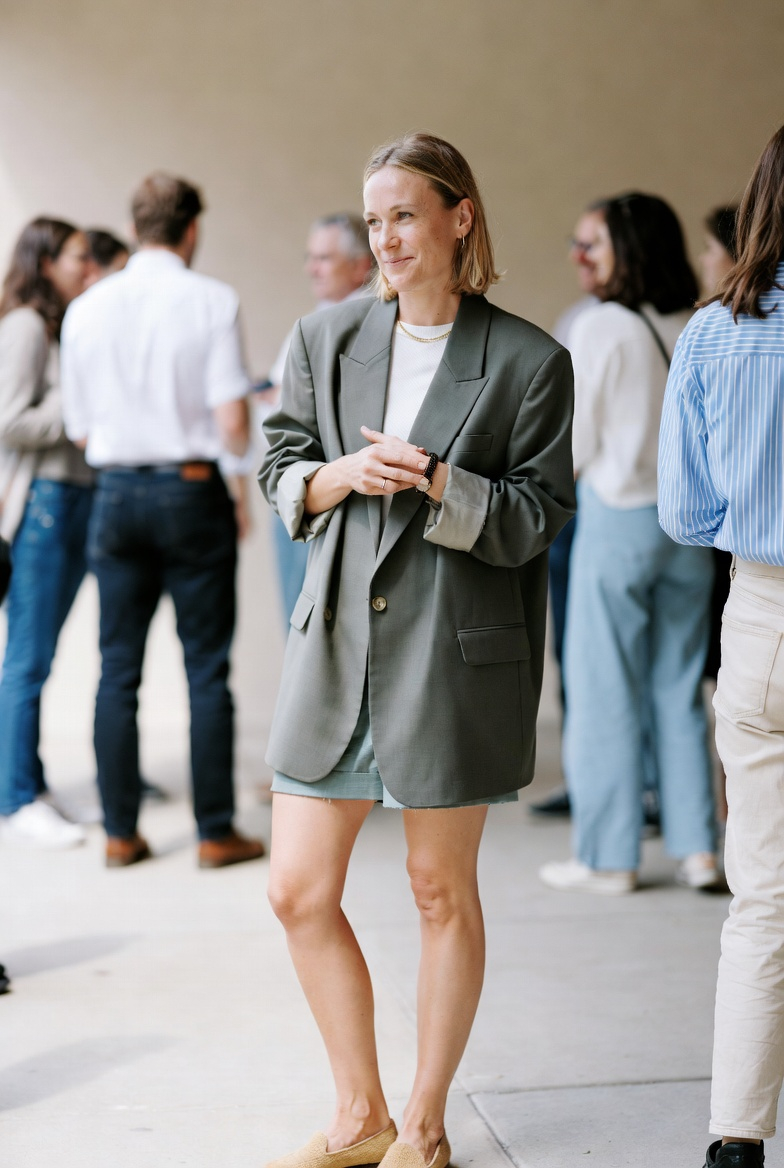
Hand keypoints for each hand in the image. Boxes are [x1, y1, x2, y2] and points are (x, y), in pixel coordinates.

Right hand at [303, 427, 429, 515]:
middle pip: (397, 472)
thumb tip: (419, 449)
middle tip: (425, 477)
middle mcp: (371, 465)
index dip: (413, 461)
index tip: (425, 464)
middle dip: (413, 475)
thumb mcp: (378, 447)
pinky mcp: (368, 488)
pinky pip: (387, 491)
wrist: (347, 470)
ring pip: (393, 484)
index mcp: (375, 451)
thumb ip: (397, 447)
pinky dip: (399, 489)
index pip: (399, 456)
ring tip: (417, 482)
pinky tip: (406, 486)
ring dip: (407, 484)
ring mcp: (369, 478)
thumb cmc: (367, 457)